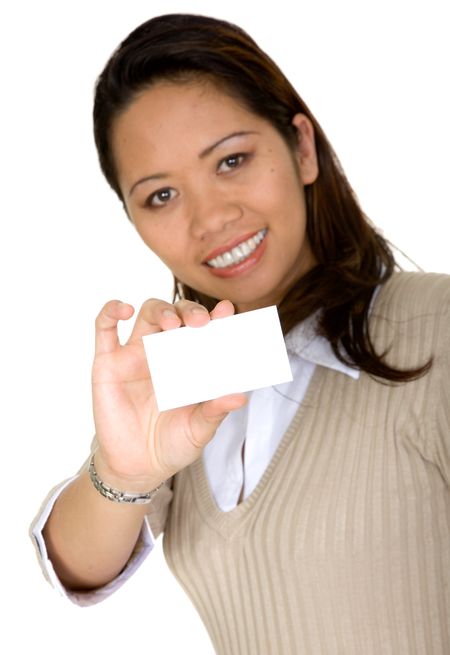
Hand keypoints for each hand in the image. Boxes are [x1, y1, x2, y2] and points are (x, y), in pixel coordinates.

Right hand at [91, 298, 246, 490]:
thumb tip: (240, 396)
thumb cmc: (172, 444)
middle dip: (189, 311)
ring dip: (161, 310)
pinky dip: (111, 311)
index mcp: (189, 362)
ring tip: (173, 323)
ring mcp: (135, 355)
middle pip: (176, 314)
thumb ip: (216, 411)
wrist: (138, 468)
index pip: (204, 330)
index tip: (226, 311)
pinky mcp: (108, 363)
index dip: (215, 316)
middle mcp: (164, 352)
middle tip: (201, 323)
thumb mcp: (199, 429)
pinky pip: (104, 328)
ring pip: (146, 314)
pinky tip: (124, 309)